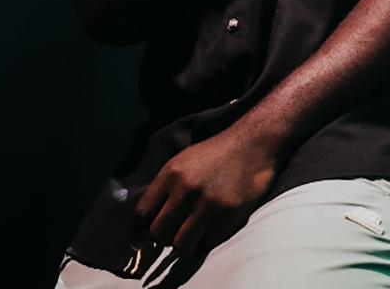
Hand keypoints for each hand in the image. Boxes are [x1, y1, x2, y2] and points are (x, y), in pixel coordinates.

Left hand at [135, 125, 278, 256]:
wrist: (252, 144)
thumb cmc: (215, 153)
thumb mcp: (183, 161)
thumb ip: (164, 187)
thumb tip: (147, 220)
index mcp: (171, 174)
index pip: (143, 213)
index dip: (137, 232)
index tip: (139, 242)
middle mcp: (186, 190)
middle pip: (159, 233)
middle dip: (163, 237)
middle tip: (172, 232)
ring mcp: (208, 205)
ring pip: (181, 244)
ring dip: (184, 241)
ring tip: (192, 230)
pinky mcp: (228, 216)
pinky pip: (205, 244)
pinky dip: (205, 240)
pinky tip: (211, 226)